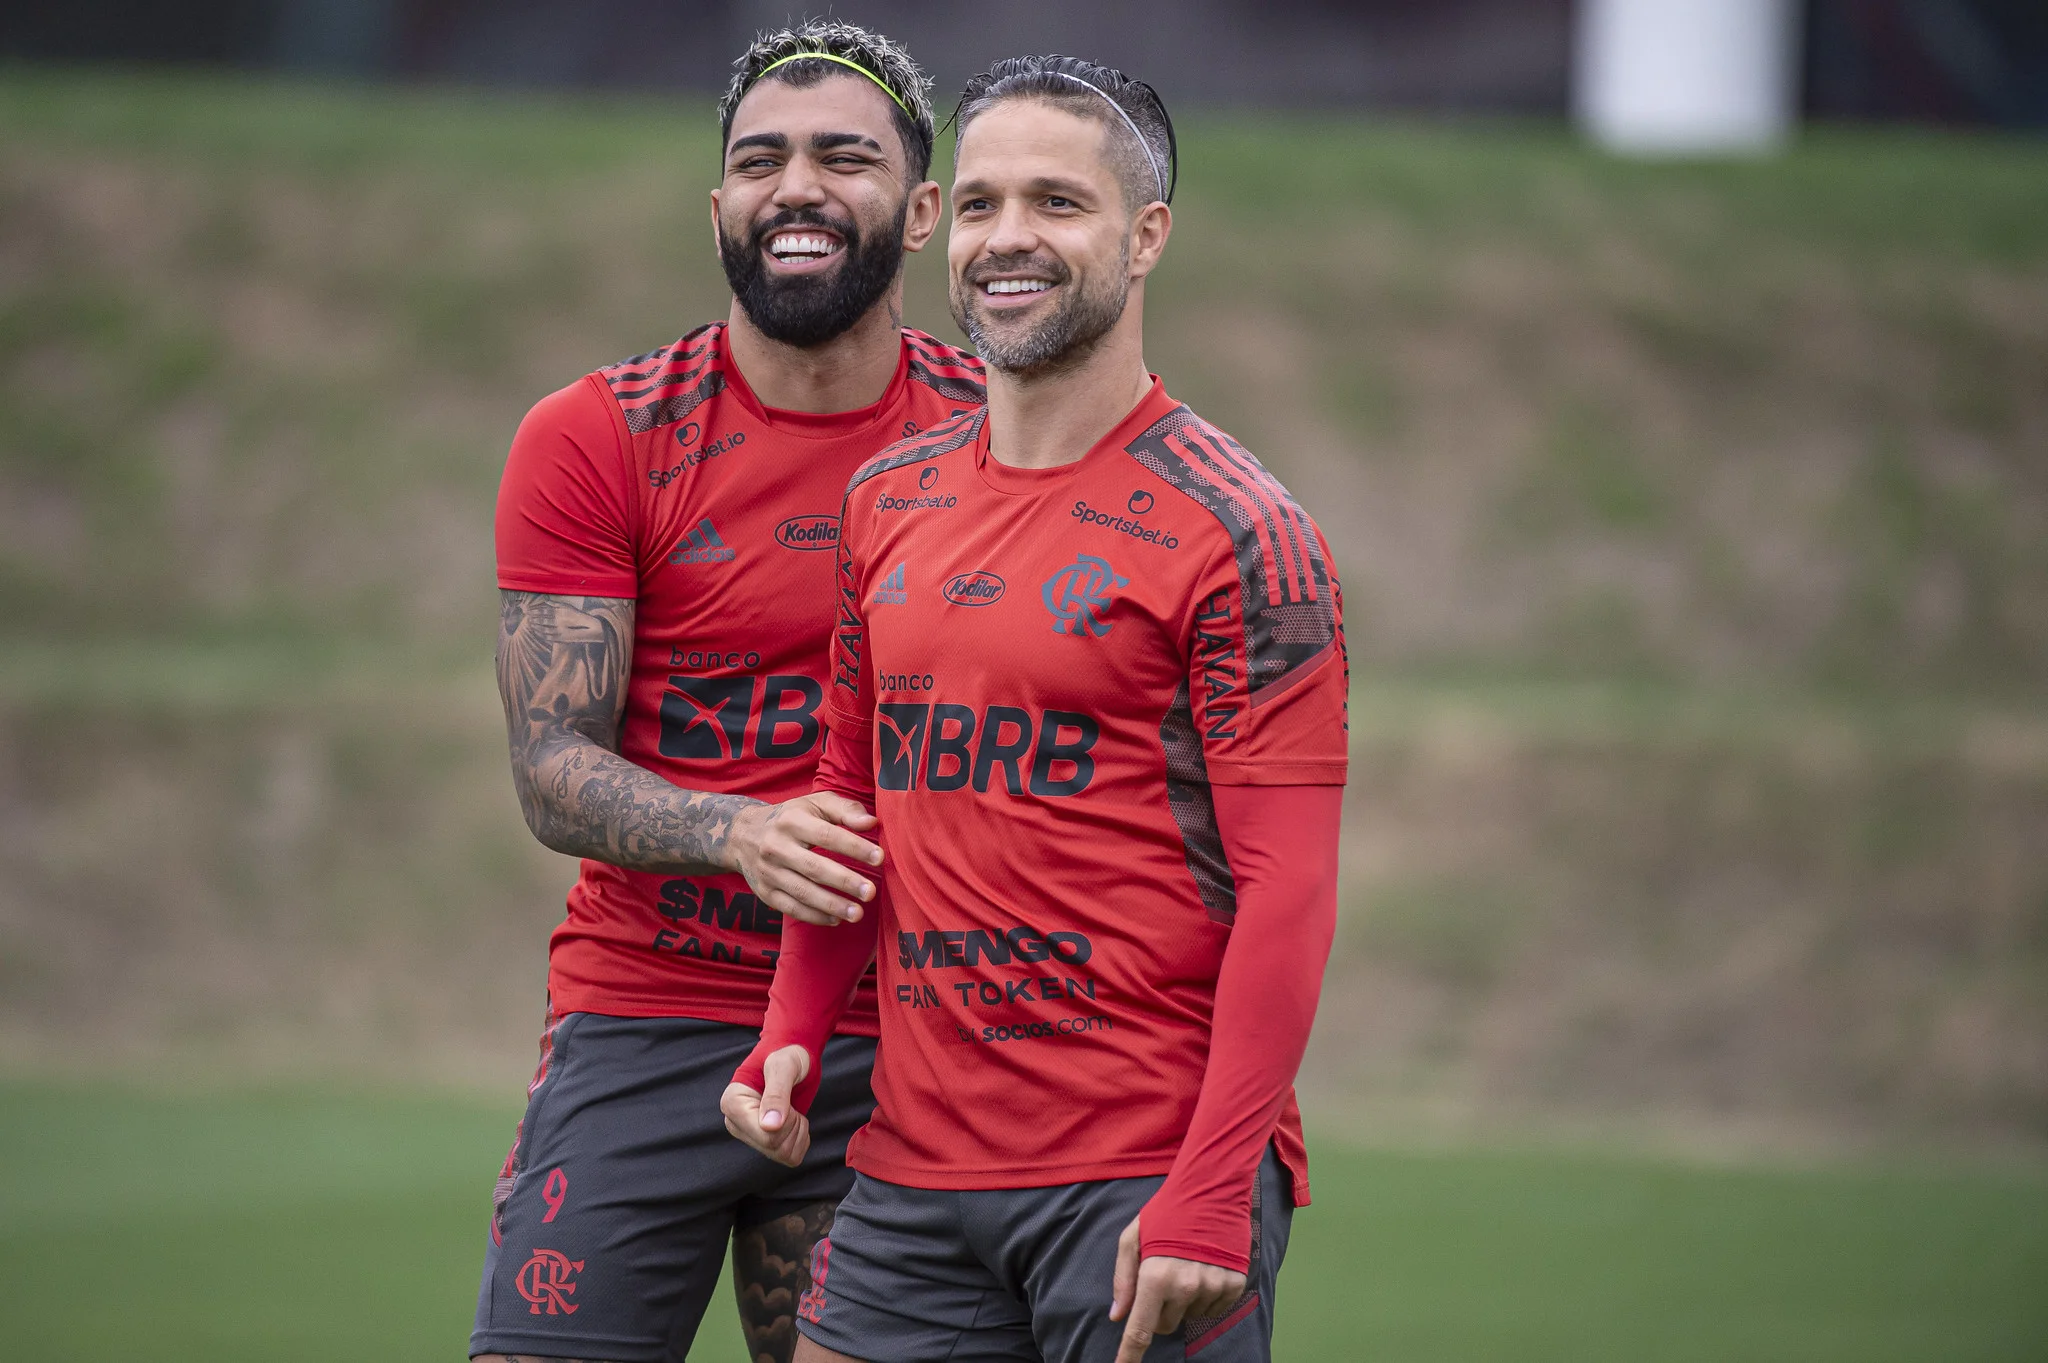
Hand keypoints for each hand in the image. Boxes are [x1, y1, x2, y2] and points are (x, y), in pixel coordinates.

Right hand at [721, 1044, 812, 1166]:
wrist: (792, 1054)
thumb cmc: (786, 1055)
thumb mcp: (784, 1067)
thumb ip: (777, 1094)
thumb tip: (769, 1127)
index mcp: (733, 1104)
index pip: (766, 1135)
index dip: (787, 1119)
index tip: (785, 1095)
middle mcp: (737, 1124)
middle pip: (775, 1147)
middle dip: (793, 1124)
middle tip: (790, 1101)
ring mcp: (750, 1135)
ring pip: (784, 1155)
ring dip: (797, 1131)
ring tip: (791, 1108)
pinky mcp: (765, 1143)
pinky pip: (791, 1157)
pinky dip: (800, 1139)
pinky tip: (793, 1119)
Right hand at [726, 794, 881, 924]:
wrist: (742, 835)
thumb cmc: (790, 818)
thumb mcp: (814, 804)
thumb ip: (845, 810)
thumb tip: (872, 823)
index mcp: (792, 821)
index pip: (826, 835)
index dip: (854, 847)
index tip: (879, 857)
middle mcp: (776, 847)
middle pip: (814, 867)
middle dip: (844, 881)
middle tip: (870, 892)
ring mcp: (768, 872)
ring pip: (802, 892)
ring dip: (831, 905)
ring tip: (858, 913)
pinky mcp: (764, 892)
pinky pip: (791, 908)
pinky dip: (814, 916)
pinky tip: (836, 920)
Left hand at [1108, 1213, 1246, 1362]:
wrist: (1212, 1189)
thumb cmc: (1166, 1212)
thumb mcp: (1133, 1238)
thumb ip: (1123, 1279)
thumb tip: (1118, 1316)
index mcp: (1156, 1276)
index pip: (1141, 1329)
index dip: (1129, 1354)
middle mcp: (1186, 1287)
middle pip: (1165, 1326)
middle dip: (1159, 1311)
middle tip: (1163, 1280)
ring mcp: (1212, 1288)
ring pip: (1189, 1317)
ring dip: (1184, 1302)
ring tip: (1187, 1265)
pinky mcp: (1233, 1286)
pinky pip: (1212, 1309)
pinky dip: (1205, 1297)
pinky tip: (1204, 1269)